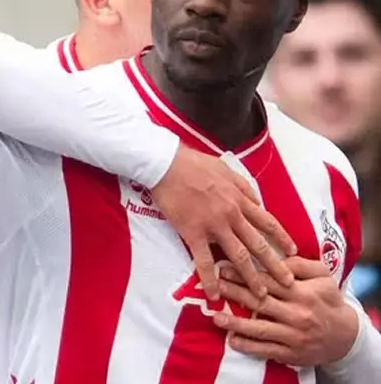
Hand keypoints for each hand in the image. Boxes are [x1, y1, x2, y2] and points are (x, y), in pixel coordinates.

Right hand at [153, 147, 297, 300]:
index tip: (293, 252)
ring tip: (260, 295)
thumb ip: (243, 187)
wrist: (167, 165)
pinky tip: (214, 293)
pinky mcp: (193, 233)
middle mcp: (233, 215)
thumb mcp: (227, 170)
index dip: (282, 239)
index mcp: (241, 200)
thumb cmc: (194, 164)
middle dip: (275, 266)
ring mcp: (214, 226)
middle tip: (288, 283)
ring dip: (251, 277)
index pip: (268, 223)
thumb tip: (256, 201)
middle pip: (259, 245)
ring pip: (238, 256)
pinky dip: (210, 279)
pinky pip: (204, 260)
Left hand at [213, 257, 357, 366]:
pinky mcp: (291, 352)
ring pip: (261, 328)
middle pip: (260, 302)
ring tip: (215, 317)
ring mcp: (293, 335)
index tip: (221, 266)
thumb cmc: (328, 300)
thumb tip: (276, 255)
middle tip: (212, 285)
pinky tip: (232, 341)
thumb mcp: (322, 276)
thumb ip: (299, 264)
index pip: (267, 281)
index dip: (243, 274)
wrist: (345, 336)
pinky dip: (249, 346)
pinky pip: (267, 350)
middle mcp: (297, 314)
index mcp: (302, 292)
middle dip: (233, 293)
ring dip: (236, 323)